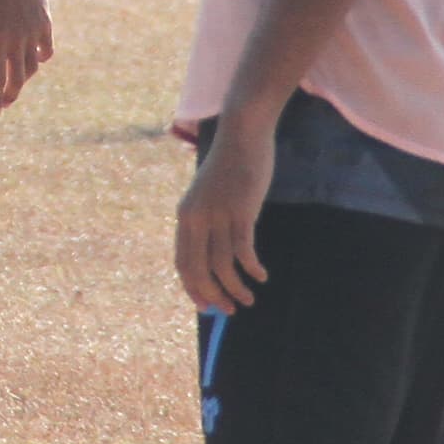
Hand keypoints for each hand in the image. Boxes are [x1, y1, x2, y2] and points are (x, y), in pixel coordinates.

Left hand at [0, 0, 52, 114]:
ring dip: (23, 78)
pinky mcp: (45, 25)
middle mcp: (16, 40)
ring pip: (32, 68)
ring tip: (15, 80)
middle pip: (17, 80)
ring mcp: (33, 33)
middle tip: (5, 102)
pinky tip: (33, 61)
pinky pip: (46, 52)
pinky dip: (40, 60)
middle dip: (10, 95)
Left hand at [176, 111, 276, 311]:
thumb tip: (216, 258)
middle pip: (198, 269)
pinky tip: (261, 275)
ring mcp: (217, 214)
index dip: (193, 288)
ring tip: (248, 300)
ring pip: (221, 265)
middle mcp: (196, 218)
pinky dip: (251, 269)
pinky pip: (243, 251)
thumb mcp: (210, 195)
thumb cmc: (229, 166)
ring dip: (234, 288)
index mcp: (185, 215)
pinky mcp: (241, 211)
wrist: (241, 133)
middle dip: (213, 295)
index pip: (182, 263)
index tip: (207, 305)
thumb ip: (208, 221)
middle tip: (229, 311)